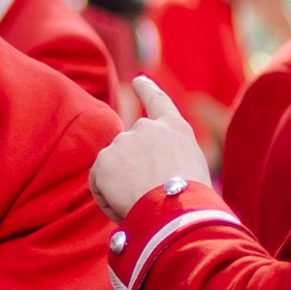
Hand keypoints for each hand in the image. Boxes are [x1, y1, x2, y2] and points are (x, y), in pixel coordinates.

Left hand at [91, 80, 210, 224]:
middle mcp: (147, 127)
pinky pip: (99, 183)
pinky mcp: (104, 159)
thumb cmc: (191, 199)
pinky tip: (125, 206)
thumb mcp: (191, 168)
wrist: (178, 208)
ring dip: (120, 186)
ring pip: (113, 168)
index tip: (137, 80)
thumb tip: (147, 173)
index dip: (146, 90)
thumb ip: (167, 158)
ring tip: (141, 204)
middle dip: (131, 170)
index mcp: (174, 128)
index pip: (157, 101)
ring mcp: (123, 140)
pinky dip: (107, 198)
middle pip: (129, 149)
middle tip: (147, 197)